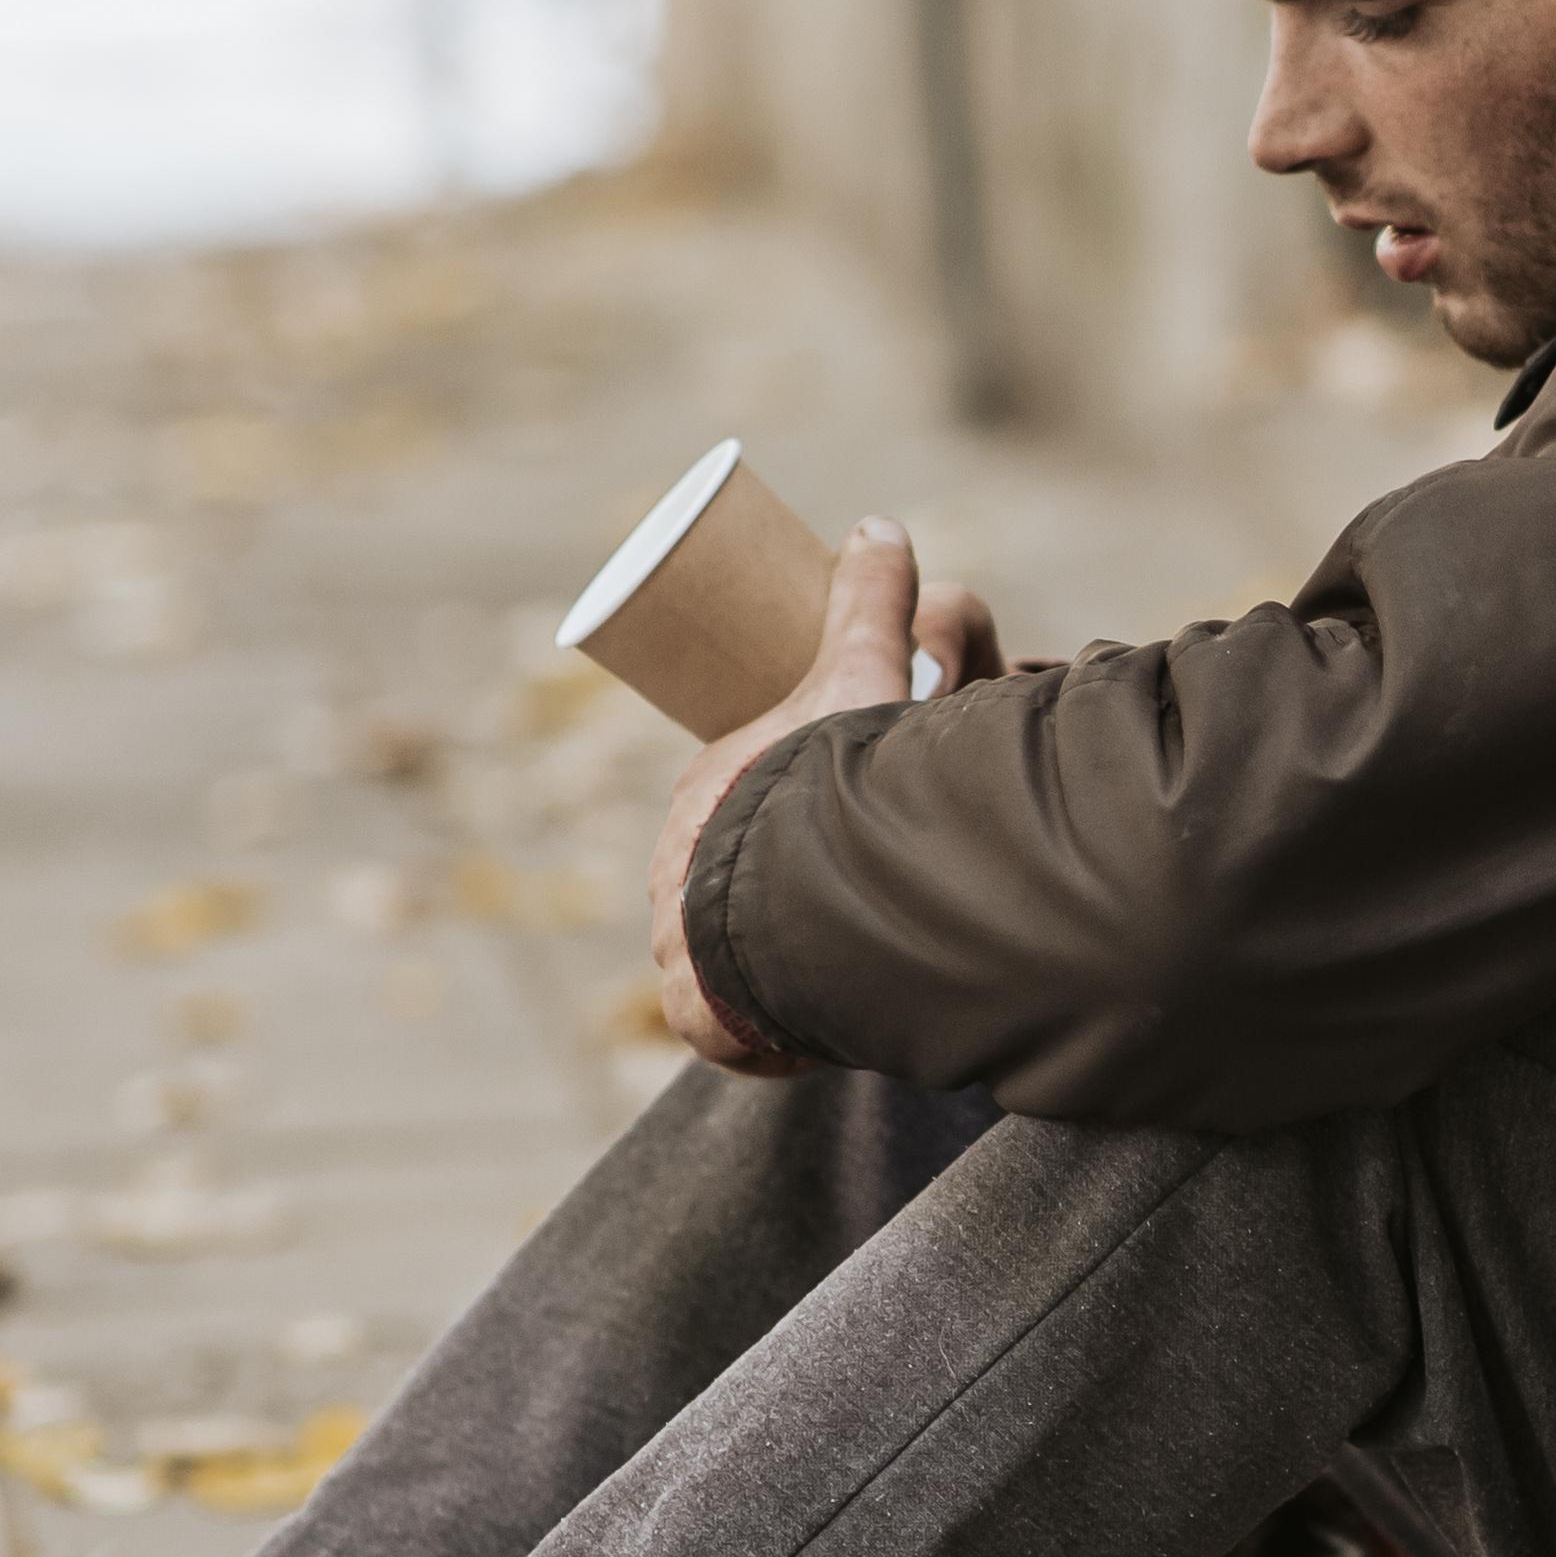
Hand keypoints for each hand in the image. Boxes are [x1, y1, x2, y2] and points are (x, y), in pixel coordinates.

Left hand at [649, 519, 998, 1075]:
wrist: (799, 893)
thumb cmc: (821, 780)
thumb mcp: (857, 677)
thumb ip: (869, 604)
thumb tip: (879, 527)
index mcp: (703, 796)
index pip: (740, 796)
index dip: (793, 800)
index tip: (840, 810)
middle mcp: (677, 877)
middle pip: (734, 879)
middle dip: (788, 885)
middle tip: (861, 889)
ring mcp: (686, 953)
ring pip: (733, 957)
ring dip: (779, 963)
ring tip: (846, 961)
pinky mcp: (708, 1021)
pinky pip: (737, 1028)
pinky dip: (772, 1029)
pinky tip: (809, 1025)